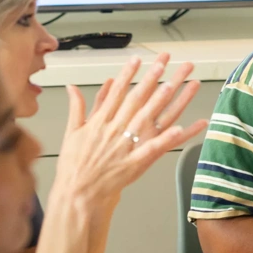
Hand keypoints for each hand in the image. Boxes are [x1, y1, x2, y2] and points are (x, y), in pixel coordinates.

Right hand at [54, 53, 208, 205]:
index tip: (138, 59)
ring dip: (163, 101)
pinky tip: (181, 127)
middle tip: (164, 63)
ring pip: (148, 118)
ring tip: (176, 85)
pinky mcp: (135, 163)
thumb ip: (76, 107)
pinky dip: (167, 138)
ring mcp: (126, 146)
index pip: (117, 92)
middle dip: (151, 79)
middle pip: (136, 99)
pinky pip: (155, 148)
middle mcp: (114, 130)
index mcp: (100, 121)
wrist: (76, 193)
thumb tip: (72, 87)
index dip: (129, 73)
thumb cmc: (74, 166)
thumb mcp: (71, 133)